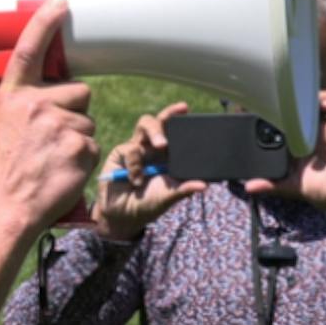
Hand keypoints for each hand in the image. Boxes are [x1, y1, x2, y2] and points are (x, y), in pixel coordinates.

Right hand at [0, 0, 98, 234]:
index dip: (45, 23)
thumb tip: (32, 94)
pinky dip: (83, 159)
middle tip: (53, 136)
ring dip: (77, 137)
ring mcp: (61, 125)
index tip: (60, 2)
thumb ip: (17, 106)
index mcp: (13, 97)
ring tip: (53, 159)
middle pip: (78, 90)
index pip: (28, 50)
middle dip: (73, 109)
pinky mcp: (81, 147)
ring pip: (87, 120)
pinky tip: (62, 170)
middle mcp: (37, 105)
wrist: (4, 209)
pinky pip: (92, 144)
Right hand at [93, 101, 208, 241]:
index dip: (178, 116)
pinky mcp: (120, 153)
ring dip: (154, 133)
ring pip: (143, 126)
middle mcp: (152, 147)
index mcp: (168, 154)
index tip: (186, 108)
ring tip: (160, 145)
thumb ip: (184, 189)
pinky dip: (135, 166)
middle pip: (158, 121)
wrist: (123, 216)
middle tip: (169, 136)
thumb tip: (204, 185)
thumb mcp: (169, 197)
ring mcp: (136, 148)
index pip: (175, 130)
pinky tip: (135, 180)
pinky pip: (130, 150)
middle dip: (166, 118)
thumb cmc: (148, 204)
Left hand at [243, 93, 325, 229]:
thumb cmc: (325, 191)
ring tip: (308, 98)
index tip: (269, 103)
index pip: (293, 117)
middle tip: (287, 95)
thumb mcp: (294, 187)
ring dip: (320, 96)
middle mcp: (319, 131)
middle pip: (311, 104)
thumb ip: (274, 185)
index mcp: (304, 140)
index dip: (284, 109)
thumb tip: (249, 187)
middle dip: (301, 97)